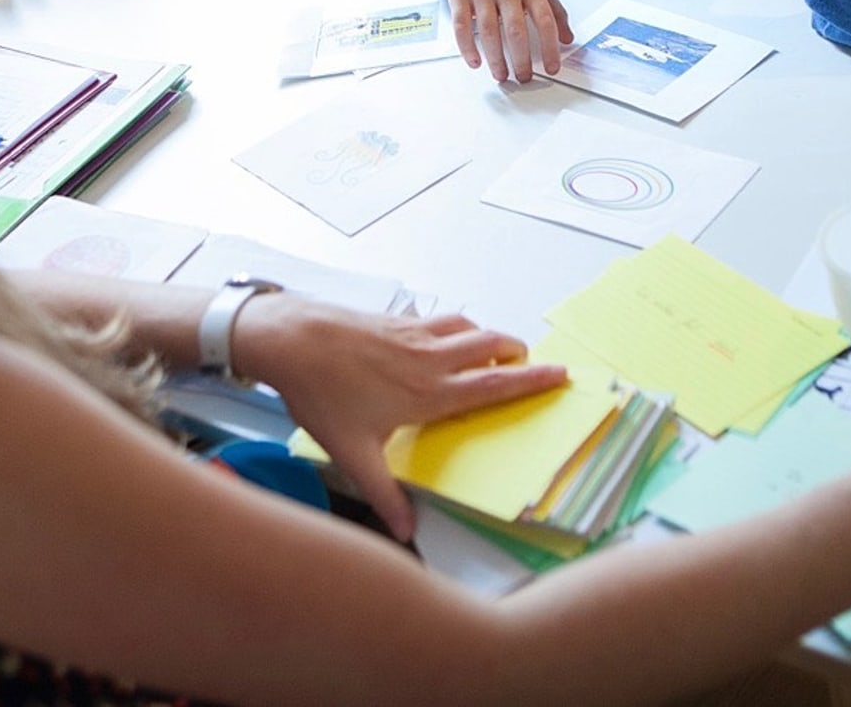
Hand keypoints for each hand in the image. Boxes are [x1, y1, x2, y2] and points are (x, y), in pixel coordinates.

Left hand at [232, 294, 566, 540]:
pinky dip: (454, 324)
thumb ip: (383, 493)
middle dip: (516, 353)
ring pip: (465, 327)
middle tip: (534, 362)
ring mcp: (411, 332)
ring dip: (488, 334)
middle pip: (488, 346)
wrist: (290, 337)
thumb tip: (407, 531)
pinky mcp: (393, 318)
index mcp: (428, 392)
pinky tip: (443, 332)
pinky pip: (437, 318)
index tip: (561, 373)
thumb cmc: (321, 392)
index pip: (493, 384)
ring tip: (498, 346)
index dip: (530, 380)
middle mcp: (428, 357)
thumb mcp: (351, 452)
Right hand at [435, 0, 572, 81]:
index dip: (550, 47)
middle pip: (516, 29)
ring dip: (495, 59)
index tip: (552, 67)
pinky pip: (462, 26)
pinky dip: (468, 48)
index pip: (545, 20)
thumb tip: (567, 38)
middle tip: (524, 77)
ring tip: (501, 75)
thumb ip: (553, 9)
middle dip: (521, 59)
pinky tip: (475, 62)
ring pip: (488, 31)